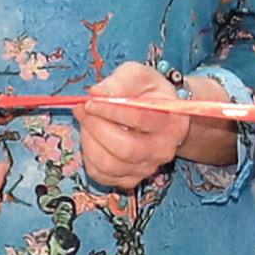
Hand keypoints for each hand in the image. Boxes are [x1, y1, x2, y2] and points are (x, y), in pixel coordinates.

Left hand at [67, 57, 201, 190]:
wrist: (158, 114)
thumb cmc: (147, 93)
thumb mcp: (138, 75)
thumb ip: (120, 81)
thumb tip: (96, 94)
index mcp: (172, 121)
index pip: (139, 119)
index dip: (110, 111)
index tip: (90, 101)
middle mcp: (163, 149)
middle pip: (124, 148)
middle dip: (96, 127)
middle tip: (82, 109)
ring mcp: (147, 167)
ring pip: (109, 165)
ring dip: (89, 141)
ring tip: (87, 122)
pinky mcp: (131, 178)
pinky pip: (101, 175)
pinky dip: (89, 156)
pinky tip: (93, 138)